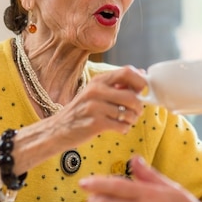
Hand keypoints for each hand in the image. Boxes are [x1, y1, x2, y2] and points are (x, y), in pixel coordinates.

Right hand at [12, 65, 146, 174]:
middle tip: (136, 112)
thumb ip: (117, 84)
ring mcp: (95, 107)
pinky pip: (121, 125)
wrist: (58, 129)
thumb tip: (142, 74)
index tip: (142, 92)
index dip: (141, 82)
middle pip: (131, 95)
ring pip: (128, 112)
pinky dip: (125, 129)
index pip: (127, 72)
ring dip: (132, 119)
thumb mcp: (96, 92)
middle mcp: (96, 90)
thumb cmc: (81, 110)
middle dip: (139, 106)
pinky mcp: (95, 123)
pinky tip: (119, 129)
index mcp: (99, 80)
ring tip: (126, 121)